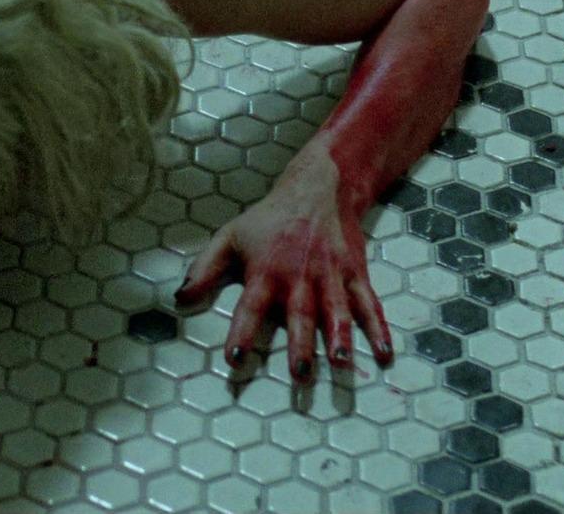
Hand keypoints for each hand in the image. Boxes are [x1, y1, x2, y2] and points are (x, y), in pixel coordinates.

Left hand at [174, 140, 394, 381]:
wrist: (316, 189)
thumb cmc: (267, 220)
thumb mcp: (229, 237)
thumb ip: (205, 269)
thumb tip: (179, 298)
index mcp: (265, 271)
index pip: (249, 307)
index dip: (241, 332)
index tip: (235, 359)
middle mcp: (299, 276)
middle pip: (299, 314)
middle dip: (300, 344)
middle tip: (300, 374)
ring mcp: (330, 275)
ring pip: (336, 310)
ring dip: (340, 337)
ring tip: (341, 363)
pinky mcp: (354, 274)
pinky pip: (368, 303)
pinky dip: (378, 328)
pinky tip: (384, 352)